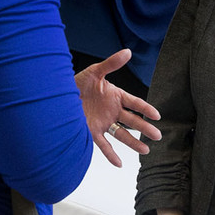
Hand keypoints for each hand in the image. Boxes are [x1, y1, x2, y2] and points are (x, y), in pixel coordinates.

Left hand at [75, 49, 161, 167]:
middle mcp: (111, 111)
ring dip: (134, 143)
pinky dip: (111, 154)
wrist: (56, 95)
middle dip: (145, 128)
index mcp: (115, 96)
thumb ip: (111, 63)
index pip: (135, 103)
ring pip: (122, 134)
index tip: (157, 116)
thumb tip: (128, 51)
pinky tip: (120, 163)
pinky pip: (103, 145)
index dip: (146, 109)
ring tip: (146, 151)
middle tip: (157, 135)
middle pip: (132, 121)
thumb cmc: (76, 82)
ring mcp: (103, 122)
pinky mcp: (91, 132)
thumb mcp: (94, 72)